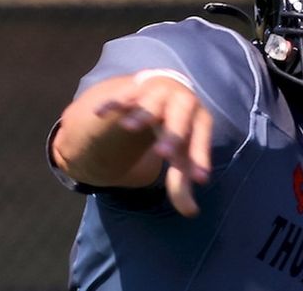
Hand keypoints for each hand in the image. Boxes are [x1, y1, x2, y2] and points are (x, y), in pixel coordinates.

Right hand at [95, 73, 212, 216]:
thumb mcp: (182, 152)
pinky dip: (113, 103)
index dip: (200, 157)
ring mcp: (158, 93)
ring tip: (129, 127)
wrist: (164, 89)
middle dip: (173, 133)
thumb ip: (182, 181)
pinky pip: (123, 94)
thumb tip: (191, 213)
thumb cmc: (176, 128)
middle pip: (180, 116)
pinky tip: (100, 113)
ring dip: (142, 114)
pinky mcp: (135, 89)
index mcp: (199, 119)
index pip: (202, 138)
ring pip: (151, 102)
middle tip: (164, 154)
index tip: (200, 179)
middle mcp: (182, 102)